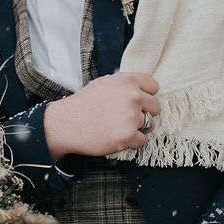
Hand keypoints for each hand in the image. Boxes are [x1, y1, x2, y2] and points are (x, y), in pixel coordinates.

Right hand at [44, 72, 159, 159]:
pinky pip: (142, 140)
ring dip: (137, 128)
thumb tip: (142, 90)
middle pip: (156, 107)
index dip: (146, 95)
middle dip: (145, 113)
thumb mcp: (104, 83)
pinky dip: (132, 142)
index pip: (153, 87)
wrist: (67, 124)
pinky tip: (117, 137)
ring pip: (149, 125)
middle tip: (128, 117)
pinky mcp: (128, 136)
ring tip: (118, 127)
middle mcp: (132, 96)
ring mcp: (131, 117)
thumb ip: (125, 85)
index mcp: (127, 81)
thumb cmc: (84, 104)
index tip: (138, 102)